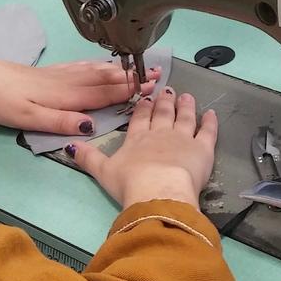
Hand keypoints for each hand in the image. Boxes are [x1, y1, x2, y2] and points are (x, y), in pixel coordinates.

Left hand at [0, 57, 160, 134]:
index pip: (104, 93)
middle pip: (105, 79)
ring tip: (137, 67)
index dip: (129, 90)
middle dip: (131, 77)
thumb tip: (91, 125)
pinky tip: (102, 64)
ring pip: (95, 71)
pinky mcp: (49, 71)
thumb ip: (60, 121)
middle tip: (156, 73)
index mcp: (66, 95)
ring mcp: (59, 74)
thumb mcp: (28, 118)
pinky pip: (81, 66)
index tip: (152, 86)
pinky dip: (98, 64)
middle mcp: (67, 81)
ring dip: (119, 70)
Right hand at [65, 88, 217, 210]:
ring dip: (185, 106)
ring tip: (186, 96)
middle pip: (163, 114)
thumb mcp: (103, 172)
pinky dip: (210, 121)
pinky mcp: (202, 148)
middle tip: (168, 90)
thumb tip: (69, 146)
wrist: (158, 190)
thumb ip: (88, 158)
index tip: (146, 99)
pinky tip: (211, 113)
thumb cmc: (130, 183)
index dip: (143, 109)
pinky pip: (207, 131)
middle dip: (165, 101)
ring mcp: (182, 139)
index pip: (140, 119)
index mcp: (137, 139)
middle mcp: (160, 134)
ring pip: (184, 117)